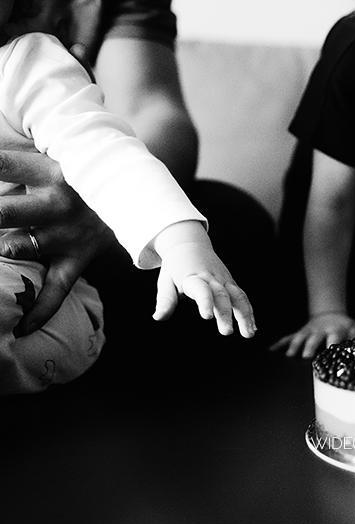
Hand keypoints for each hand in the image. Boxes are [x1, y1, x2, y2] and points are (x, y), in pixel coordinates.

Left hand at [0, 150, 115, 336]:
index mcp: (49, 171)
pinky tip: (21, 328)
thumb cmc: (78, 174)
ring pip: (16, 249)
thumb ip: (12, 163)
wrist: (136, 196)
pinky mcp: (77, 260)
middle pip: (1, 213)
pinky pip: (56, 291)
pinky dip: (40, 312)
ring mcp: (68, 235)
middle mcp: (58, 204)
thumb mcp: (52, 158)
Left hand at [154, 231, 255, 338]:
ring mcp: (224, 280)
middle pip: (222, 296)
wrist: (190, 244)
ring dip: (245, 315)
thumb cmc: (175, 266)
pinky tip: (252, 328)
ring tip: (248, 334)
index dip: (205, 302)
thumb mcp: (166, 281)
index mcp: (193, 277)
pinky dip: (248, 312)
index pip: (201, 290)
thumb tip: (158, 317)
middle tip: (226, 332)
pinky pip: (242, 298)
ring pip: (238, 297)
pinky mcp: (231, 283)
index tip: (207, 316)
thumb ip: (165, 300)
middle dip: (226, 314)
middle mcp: (212, 278)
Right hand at [270, 312, 354, 358]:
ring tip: (288, 356)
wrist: (331, 314)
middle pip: (313, 340)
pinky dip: (279, 344)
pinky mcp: (298, 334)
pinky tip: (271, 350)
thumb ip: (354, 342)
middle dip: (309, 348)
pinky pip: (287, 338)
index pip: (332, 339)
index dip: (330, 347)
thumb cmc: (344, 327)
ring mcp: (307, 332)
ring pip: (298, 338)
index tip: (328, 357)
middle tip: (305, 358)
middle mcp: (319, 331)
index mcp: (334, 331)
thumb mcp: (354, 331)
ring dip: (293, 346)